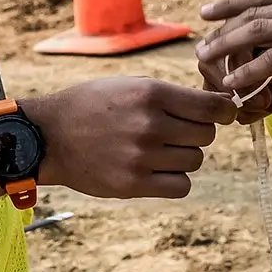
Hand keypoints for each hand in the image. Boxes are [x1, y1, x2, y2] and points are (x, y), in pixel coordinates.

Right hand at [20, 78, 235, 199]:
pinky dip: (176, 180)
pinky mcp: (133, 184)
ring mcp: (142, 157)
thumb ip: (170, 95)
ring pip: (194, 160)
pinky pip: (181, 186)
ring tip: (160, 149)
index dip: (223, 111)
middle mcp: (149, 125)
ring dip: (184, 156)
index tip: (222, 114)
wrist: (48, 136)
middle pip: (206, 135)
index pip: (212, 107)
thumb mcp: (129, 85)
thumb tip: (217, 106)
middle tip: (178, 131)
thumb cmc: (92, 105)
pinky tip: (159, 170)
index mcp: (151, 94)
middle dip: (198, 132)